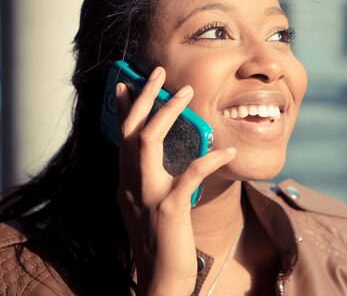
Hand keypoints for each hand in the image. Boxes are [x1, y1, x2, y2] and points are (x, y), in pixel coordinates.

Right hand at [114, 66, 235, 295]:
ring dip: (167, 112)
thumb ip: (148, 179)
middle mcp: (129, 184)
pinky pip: (190, 174)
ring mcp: (146, 196)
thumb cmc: (160, 242)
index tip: (126, 83)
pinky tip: (226, 150)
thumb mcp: (147, 206)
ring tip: (186, 91)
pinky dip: (209, 159)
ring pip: (149, 141)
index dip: (123, 107)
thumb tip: (159, 156)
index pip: (119, 136)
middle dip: (142, 96)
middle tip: (156, 71)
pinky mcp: (168, 209)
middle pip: (129, 129)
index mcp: (125, 182)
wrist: (159, 282)